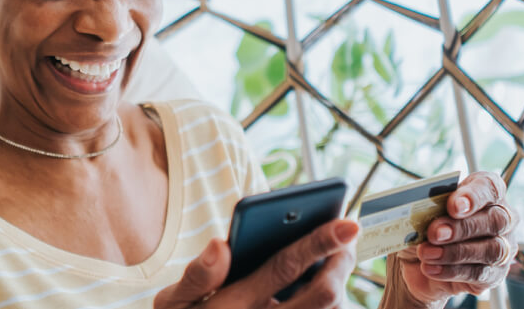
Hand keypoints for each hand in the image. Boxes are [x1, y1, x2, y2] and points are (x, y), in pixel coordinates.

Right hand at [155, 219, 358, 308]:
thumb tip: (220, 245)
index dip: (320, 242)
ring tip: (343, 252)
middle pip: (324, 293)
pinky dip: (334, 300)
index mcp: (237, 305)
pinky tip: (330, 277)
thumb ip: (196, 276)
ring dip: (342, 280)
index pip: (285, 266)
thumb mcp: (175, 304)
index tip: (347, 224)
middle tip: (349, 233)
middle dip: (344, 260)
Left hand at [395, 171, 516, 306]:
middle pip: (495, 220)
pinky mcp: (495, 275)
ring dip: (455, 252)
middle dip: (462, 227)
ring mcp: (503, 248)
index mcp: (485, 192)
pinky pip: (480, 274)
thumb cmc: (423, 228)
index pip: (490, 187)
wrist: (416, 262)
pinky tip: (431, 268)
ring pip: (492, 250)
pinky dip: (452, 271)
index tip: (453, 206)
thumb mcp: (418, 214)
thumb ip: (424, 208)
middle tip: (434, 233)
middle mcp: (502, 217)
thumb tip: (420, 212)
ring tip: (426, 254)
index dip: (474, 196)